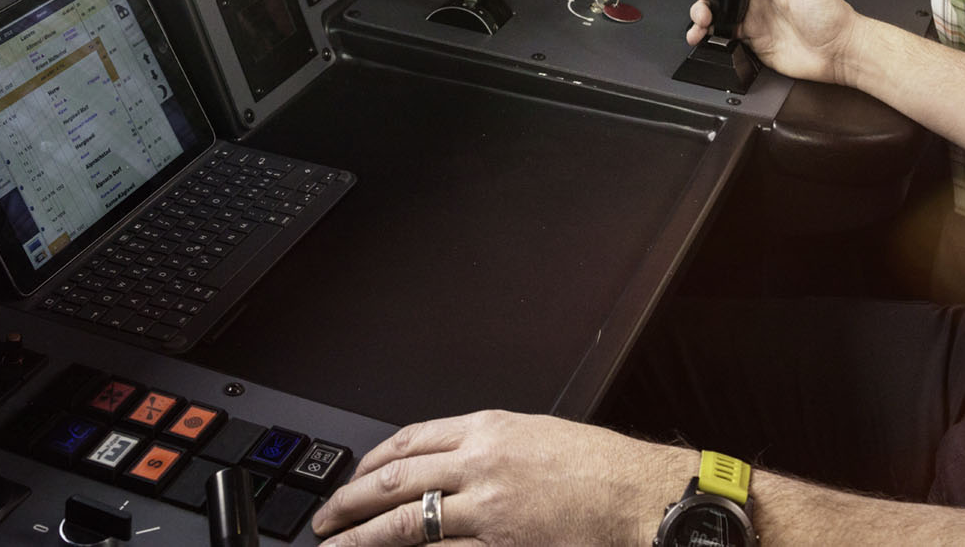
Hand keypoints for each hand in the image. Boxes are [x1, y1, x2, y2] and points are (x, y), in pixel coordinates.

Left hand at [311, 410, 683, 544]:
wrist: (640, 497)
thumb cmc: (600, 470)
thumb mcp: (538, 437)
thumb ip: (489, 449)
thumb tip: (446, 467)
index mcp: (490, 429)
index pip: (411, 439)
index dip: (370, 461)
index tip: (351, 478)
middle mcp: (481, 462)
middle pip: (396, 479)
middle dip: (350, 502)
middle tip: (324, 520)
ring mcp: (488, 508)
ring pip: (406, 522)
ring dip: (363, 539)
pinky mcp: (500, 545)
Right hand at [687, 0, 861, 84]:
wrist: (839, 50)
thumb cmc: (830, 13)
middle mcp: (756, 4)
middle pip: (718, 1)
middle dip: (701, 4)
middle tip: (702, 11)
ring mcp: (755, 26)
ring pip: (718, 22)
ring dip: (702, 24)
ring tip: (698, 29)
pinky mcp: (755, 47)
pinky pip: (727, 43)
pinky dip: (712, 42)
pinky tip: (708, 41)